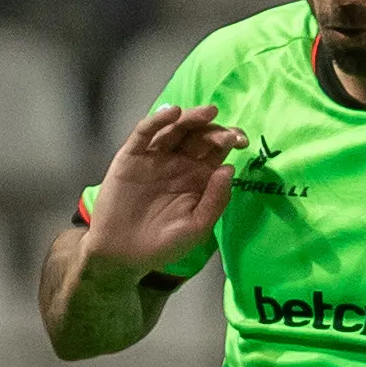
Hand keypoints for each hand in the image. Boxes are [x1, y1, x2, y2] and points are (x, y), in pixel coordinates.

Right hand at [83, 104, 244, 280]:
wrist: (123, 254)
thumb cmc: (163, 244)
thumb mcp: (197, 226)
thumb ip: (215, 200)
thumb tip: (230, 168)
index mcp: (198, 177)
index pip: (217, 151)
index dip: (230, 141)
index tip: (242, 140)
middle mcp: (178, 162)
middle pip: (199, 136)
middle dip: (215, 130)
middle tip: (227, 133)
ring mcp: (155, 157)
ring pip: (175, 129)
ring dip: (191, 118)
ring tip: (207, 113)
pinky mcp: (131, 156)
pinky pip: (144, 133)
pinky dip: (157, 120)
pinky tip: (172, 113)